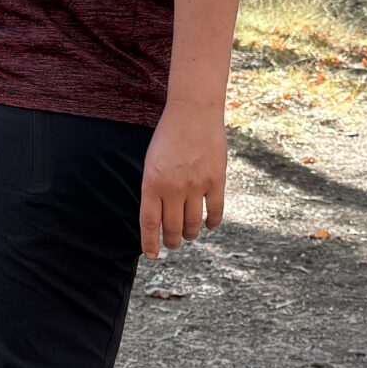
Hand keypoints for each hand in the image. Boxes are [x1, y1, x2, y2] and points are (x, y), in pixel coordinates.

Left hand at [139, 102, 226, 257]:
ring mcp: (196, 185)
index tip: (152, 255)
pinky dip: (212, 222)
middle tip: (172, 244)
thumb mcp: (151, 162)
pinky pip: (215, 211)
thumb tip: (158, 216)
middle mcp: (174, 188)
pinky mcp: (216, 180)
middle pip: (172, 227)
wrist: (193, 112)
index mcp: (153, 183)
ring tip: (189, 236)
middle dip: (172, 241)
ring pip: (193, 223)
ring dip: (190, 234)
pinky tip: (209, 225)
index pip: (150, 223)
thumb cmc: (168, 136)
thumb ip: (154, 188)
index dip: (150, 243)